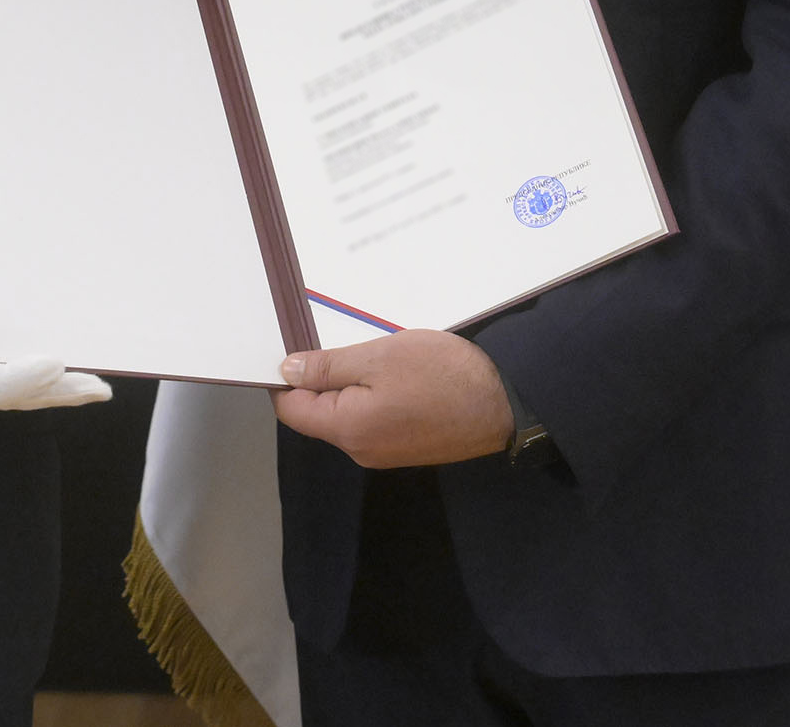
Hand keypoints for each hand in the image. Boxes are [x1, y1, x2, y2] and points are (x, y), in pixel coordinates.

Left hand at [272, 330, 514, 467]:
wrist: (505, 404)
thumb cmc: (441, 375)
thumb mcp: (379, 357)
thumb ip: (328, 366)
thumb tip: (286, 372)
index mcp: (347, 429)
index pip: (292, 410)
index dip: (285, 378)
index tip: (293, 345)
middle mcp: (360, 450)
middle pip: (318, 414)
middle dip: (321, 378)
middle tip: (338, 338)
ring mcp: (385, 453)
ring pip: (347, 415)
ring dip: (350, 384)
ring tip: (371, 352)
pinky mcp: (406, 448)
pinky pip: (372, 420)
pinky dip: (372, 395)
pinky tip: (392, 372)